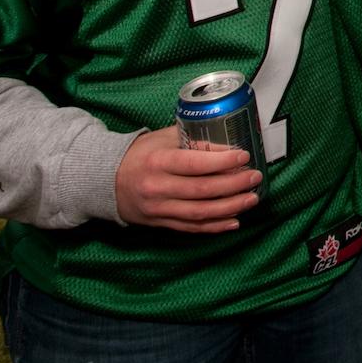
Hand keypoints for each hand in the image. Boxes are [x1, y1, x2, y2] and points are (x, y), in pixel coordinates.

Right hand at [113, 126, 260, 232]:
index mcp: (158, 162)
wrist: (106, 181)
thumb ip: (191, 138)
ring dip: (230, 207)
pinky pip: (191, 227)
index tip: (244, 156)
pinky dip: (214, 226)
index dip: (221, 161)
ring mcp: (158, 209)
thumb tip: (227, 135)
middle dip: (233, 185)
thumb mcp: (162, 138)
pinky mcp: (160, 223)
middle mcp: (158, 187)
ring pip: (199, 212)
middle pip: (202, 190)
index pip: (194, 163)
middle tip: (255, 177)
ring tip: (252, 199)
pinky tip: (234, 220)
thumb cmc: (141, 154)